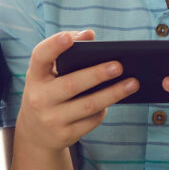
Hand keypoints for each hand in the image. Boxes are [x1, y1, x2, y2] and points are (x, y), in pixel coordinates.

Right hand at [16, 30, 134, 151]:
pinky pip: (92, 120)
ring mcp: (51, 119)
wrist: (36, 132)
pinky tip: (116, 99)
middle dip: (97, 75)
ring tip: (133, 83)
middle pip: (71, 85)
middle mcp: (39, 98)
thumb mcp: (49, 74)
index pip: (40, 57)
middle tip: (119, 66)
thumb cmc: (49, 92)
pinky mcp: (65, 135)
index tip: (69, 38)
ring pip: (88, 105)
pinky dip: (105, 109)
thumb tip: (89, 34)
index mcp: (35, 77)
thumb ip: (67, 52)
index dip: (53, 46)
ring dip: (113, 94)